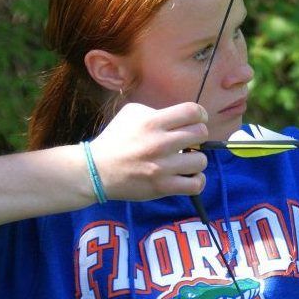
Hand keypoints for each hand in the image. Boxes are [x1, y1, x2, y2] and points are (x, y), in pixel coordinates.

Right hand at [89, 102, 208, 200]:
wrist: (97, 170)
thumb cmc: (115, 139)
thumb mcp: (131, 114)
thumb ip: (157, 112)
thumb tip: (180, 119)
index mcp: (153, 122)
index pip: (192, 111)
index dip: (200, 114)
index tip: (196, 121)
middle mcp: (160, 143)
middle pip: (201, 133)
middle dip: (198, 136)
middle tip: (188, 142)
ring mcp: (162, 167)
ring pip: (201, 160)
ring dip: (196, 160)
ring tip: (185, 161)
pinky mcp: (162, 187)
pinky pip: (196, 185)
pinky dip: (196, 180)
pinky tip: (188, 176)